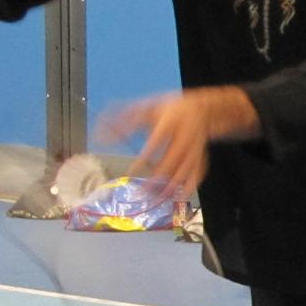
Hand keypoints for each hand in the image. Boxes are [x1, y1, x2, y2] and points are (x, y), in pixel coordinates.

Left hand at [100, 86, 258, 201]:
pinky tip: (180, 197)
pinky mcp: (201, 156)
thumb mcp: (147, 107)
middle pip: (172, 159)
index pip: (157, 140)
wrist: (202, 108)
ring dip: (172, 185)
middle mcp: (184, 136)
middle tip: (143, 191)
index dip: (146, 156)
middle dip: (158, 177)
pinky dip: (190, 186)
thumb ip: (125, 120)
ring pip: (185, 169)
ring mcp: (194, 148)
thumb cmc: (169, 108)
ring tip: (158, 198)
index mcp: (170, 121)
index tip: (132, 170)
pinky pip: (197, 173)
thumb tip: (104, 134)